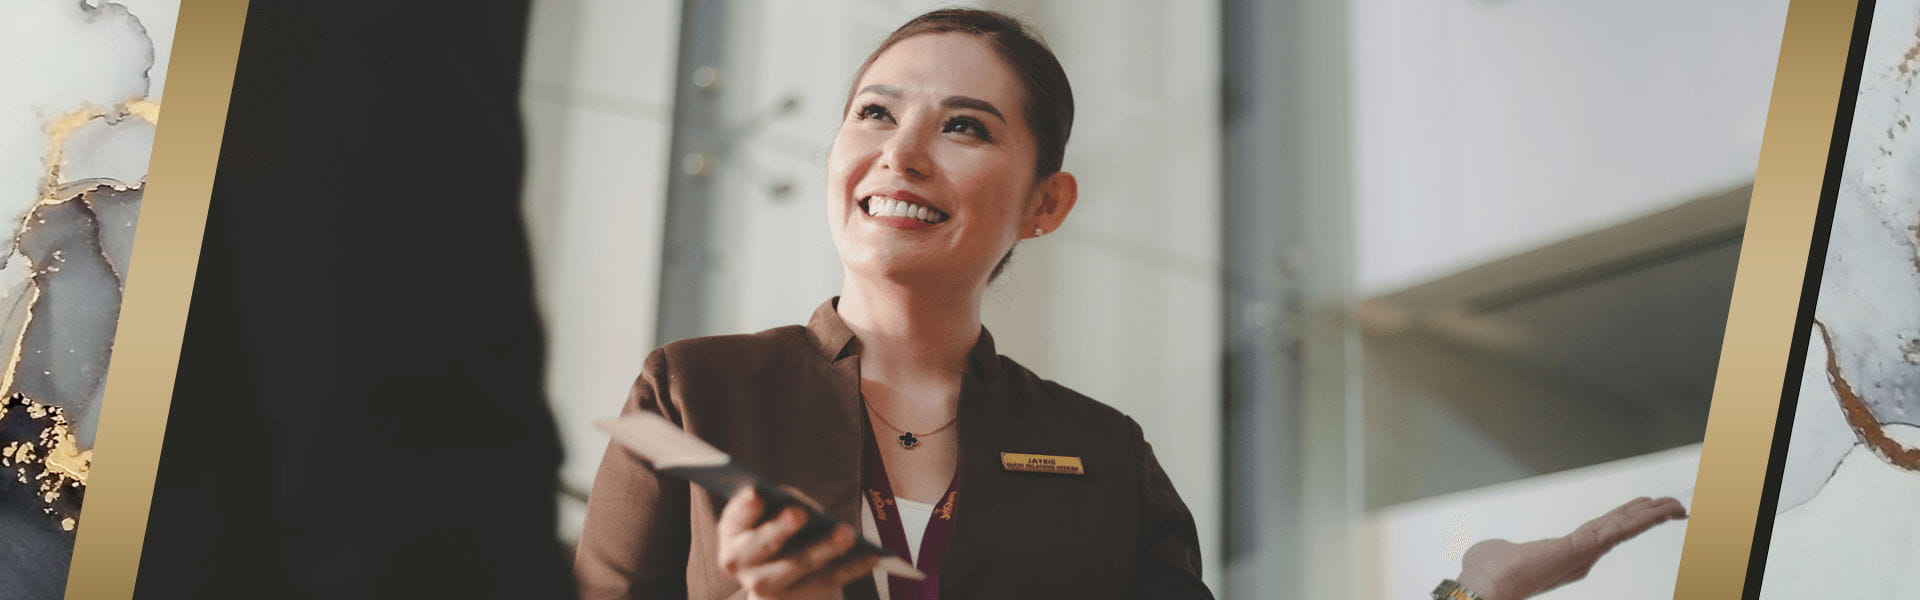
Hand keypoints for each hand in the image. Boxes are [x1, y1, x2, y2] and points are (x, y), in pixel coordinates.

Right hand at [716, 487, 879, 599]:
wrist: (779, 586)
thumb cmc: (777, 533)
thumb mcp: (772, 515)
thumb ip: (783, 506)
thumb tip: (811, 514)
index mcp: (733, 535)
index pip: (736, 518)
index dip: (745, 506)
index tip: (757, 492)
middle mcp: (743, 564)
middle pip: (763, 546)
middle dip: (780, 529)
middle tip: (799, 513)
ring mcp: (769, 587)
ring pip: (800, 565)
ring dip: (826, 548)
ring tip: (847, 532)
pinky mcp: (800, 599)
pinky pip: (830, 581)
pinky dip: (853, 568)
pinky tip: (872, 555)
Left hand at [1455, 496, 1686, 599]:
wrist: (1485, 589)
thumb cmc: (1487, 575)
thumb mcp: (1500, 552)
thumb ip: (1506, 550)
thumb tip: (1497, 550)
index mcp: (1564, 555)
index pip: (1601, 531)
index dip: (1624, 520)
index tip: (1642, 509)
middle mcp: (1579, 557)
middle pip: (1619, 528)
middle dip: (1647, 516)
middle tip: (1673, 506)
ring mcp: (1583, 554)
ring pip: (1623, 528)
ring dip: (1652, 515)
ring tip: (1675, 506)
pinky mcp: (1582, 550)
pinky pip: (1618, 530)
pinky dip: (1641, 519)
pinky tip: (1659, 509)